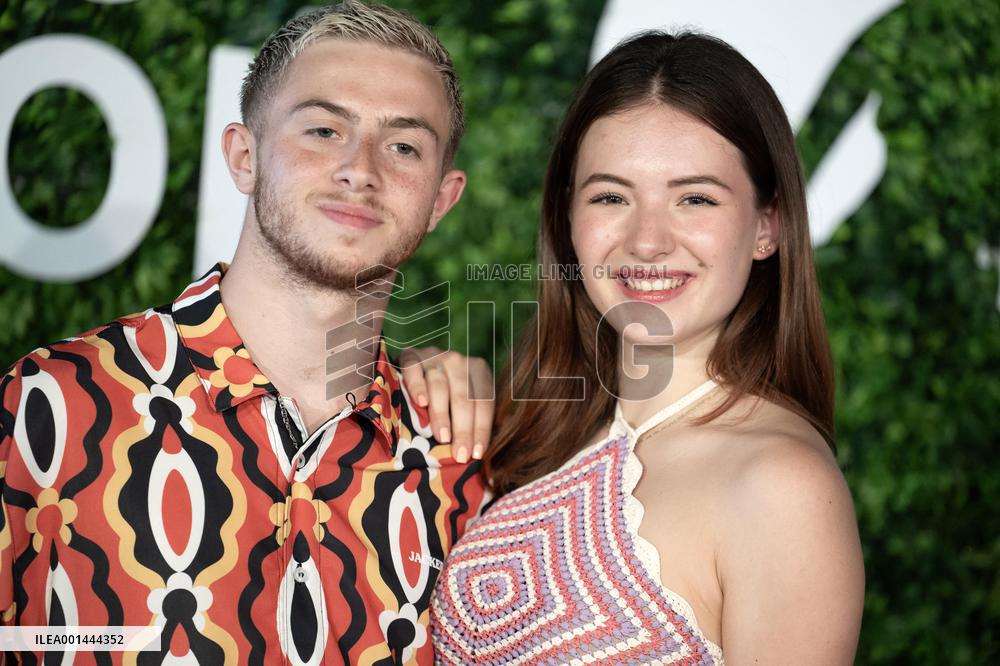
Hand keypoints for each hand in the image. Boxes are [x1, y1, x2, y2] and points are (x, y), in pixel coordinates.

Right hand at [398, 346, 493, 463]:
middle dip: (463, 429)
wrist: (418, 364)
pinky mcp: (411, 356)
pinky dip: (418, 386)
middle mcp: (458, 362)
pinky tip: (421, 403)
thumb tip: (477, 454)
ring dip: (442, 414)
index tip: (476, 454)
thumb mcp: (465, 400)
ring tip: (443, 437)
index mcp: (478, 371)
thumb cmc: (446, 392)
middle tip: (460, 454)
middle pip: (464, 398)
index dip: (481, 429)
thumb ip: (472, 418)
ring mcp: (434, 356)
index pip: (484, 403)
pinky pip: (415, 371)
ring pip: (440, 387)